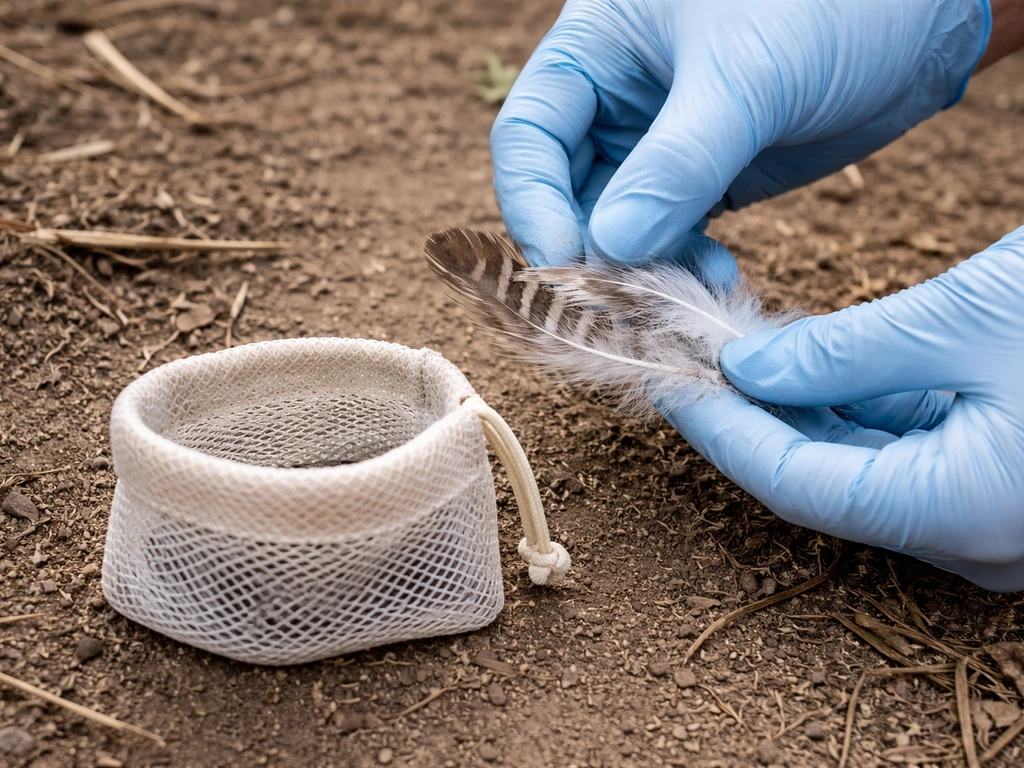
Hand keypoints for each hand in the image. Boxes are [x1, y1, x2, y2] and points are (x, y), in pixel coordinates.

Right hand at [491, 0, 989, 267]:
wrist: (924, 15)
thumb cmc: (831, 2)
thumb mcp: (746, 75)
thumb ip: (676, 164)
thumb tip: (611, 248)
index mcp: (598, 47)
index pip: (530, 135)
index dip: (535, 204)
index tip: (565, 265)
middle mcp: (617, 99)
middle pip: (566, 191)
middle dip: (592, 250)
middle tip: (621, 303)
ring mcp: (660, 145)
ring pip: (618, 225)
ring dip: (640, 270)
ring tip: (676, 299)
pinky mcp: (706, 181)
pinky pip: (671, 237)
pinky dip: (681, 268)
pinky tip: (713, 282)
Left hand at [659, 227, 1023, 591]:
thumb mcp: (965, 321)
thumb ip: (844, 353)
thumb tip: (745, 366)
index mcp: (958, 512)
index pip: (793, 483)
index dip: (721, 432)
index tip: (670, 385)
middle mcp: (970, 534)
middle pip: (820, 479)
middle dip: (753, 416)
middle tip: (693, 362)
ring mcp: (987, 511)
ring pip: (860, 464)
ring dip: (800, 408)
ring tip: (739, 352)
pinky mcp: (1000, 477)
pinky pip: (906, 449)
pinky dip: (856, 405)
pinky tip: (811, 359)